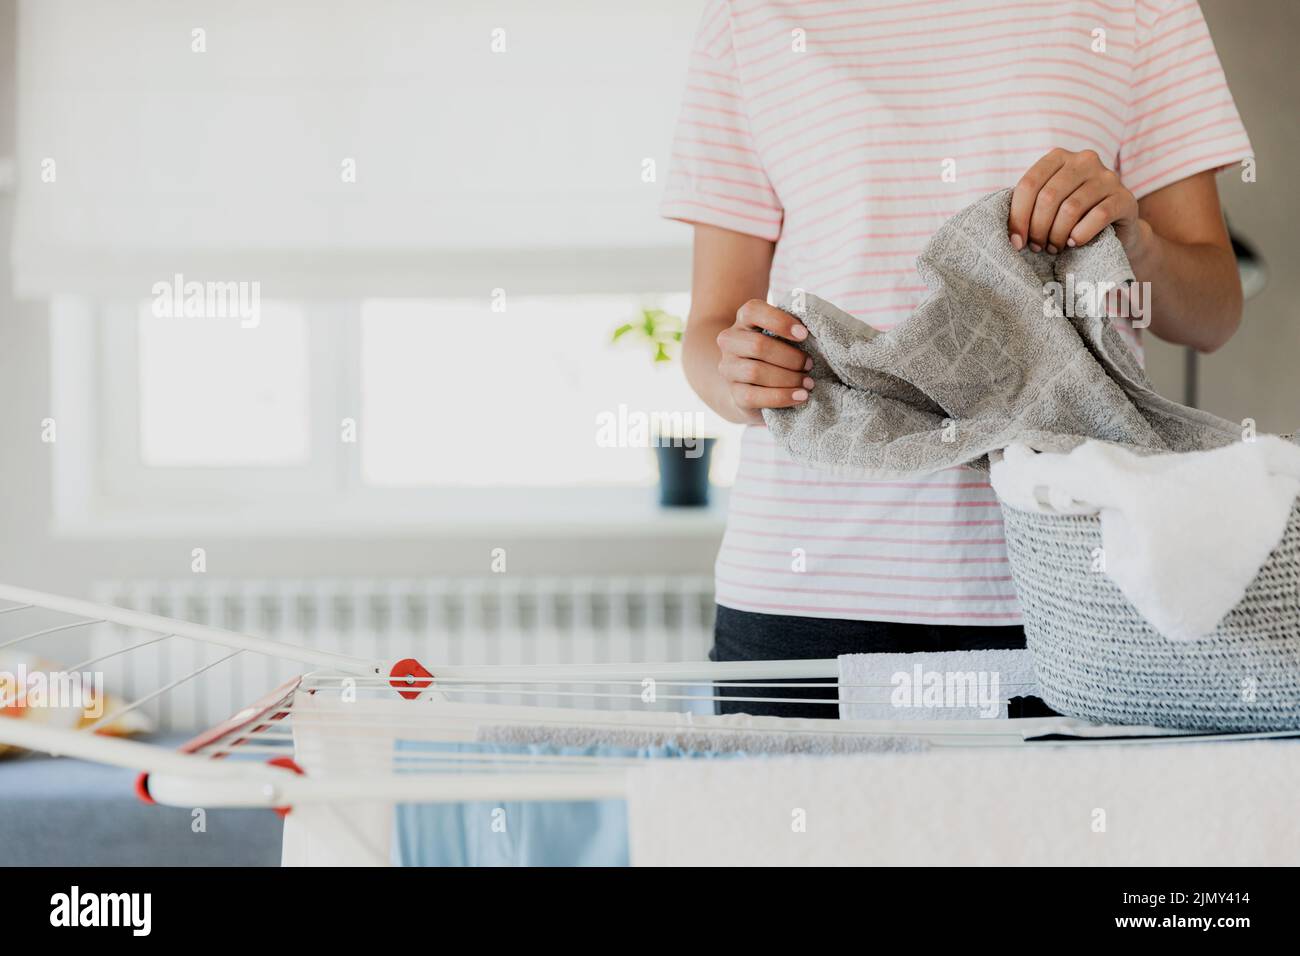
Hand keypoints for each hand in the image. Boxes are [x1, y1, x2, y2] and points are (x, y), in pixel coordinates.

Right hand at [716, 299, 814, 424]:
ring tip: (808, 383)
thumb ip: (792, 329)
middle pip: (757, 345)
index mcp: (744, 320)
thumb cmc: (776, 354)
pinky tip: (800, 396)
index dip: (780, 322)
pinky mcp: (734, 394)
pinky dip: (781, 396)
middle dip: (790, 357)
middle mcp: (730, 341)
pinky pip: (753, 396)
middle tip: (810, 364)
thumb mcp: (781, 336)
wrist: (752, 386)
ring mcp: (729, 369)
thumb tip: (817, 327)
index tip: (804, 334)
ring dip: (788, 378)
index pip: (753, 311)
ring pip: (755, 372)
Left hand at [1009, 148, 1144, 256]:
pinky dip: (1080, 235)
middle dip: (1037, 229)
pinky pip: (1097, 216)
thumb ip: (1029, 208)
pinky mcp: (1125, 198)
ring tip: (1054, 248)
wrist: (1116, 230)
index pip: (1029, 184)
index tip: (1016, 241)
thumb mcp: (1048, 207)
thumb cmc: (1073, 219)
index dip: (1018, 216)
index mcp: (1059, 157)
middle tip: (1037, 247)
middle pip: (1048, 197)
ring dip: (1056, 235)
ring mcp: (1108, 177)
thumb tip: (1011, 236)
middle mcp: (1085, 160)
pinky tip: (1074, 243)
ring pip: (1070, 209)